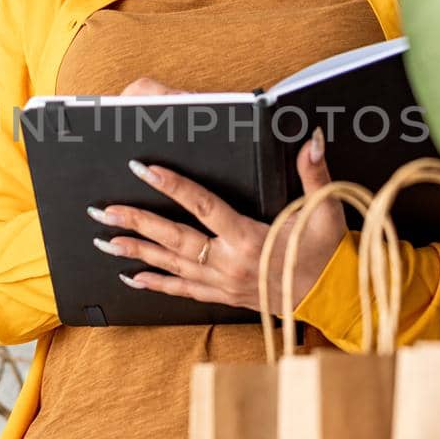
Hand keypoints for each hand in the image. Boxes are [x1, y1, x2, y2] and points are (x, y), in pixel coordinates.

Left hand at [89, 80, 343, 314]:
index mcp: (249, 239)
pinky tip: (133, 277)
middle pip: (173, 239)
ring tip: (106, 241)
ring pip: (171, 265)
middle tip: (106, 211)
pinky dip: (157, 283)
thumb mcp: (325, 211)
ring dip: (137, 252)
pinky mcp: (224, 296)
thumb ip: (314, 174)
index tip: (145, 169)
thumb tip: (310, 139)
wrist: (333, 298)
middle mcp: (229, 263)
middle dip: (137, 223)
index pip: (203, 206)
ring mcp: (223, 283)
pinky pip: (183, 290)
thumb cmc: (327, 254)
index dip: (173, 186)